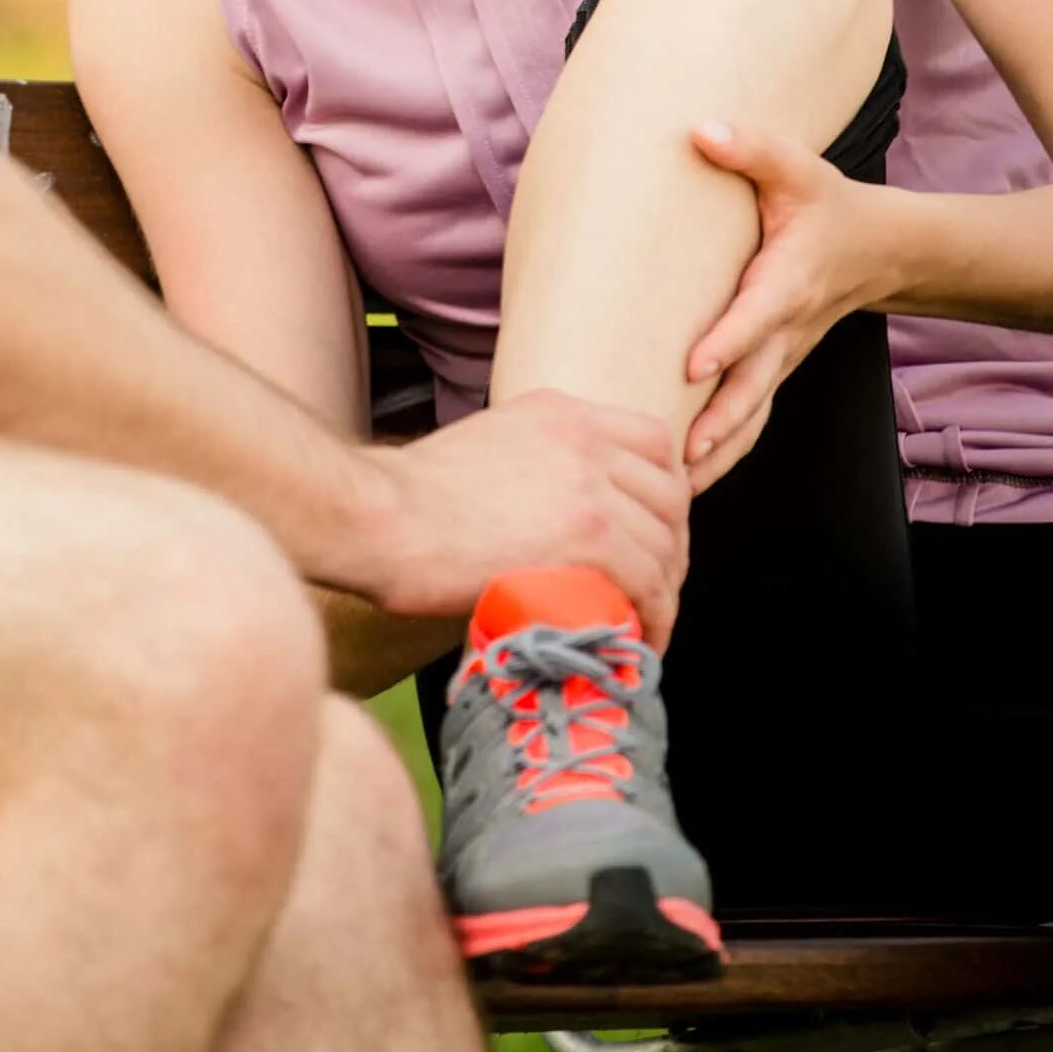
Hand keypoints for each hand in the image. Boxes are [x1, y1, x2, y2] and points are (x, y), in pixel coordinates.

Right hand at [367, 389, 690, 643]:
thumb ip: (526, 464)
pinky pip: (649, 582)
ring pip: (664, 543)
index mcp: (558, 411)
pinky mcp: (589, 535)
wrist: (380, 516)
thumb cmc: (406, 498)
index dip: (664, 492)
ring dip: (665, 590)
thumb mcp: (481, 448)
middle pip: (670, 493)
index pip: (652, 439)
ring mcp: (590, 484)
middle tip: (654, 586)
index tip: (653, 530)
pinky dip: (656, 616)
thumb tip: (542, 514)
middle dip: (672, 546)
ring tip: (645, 624)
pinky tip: (639, 640)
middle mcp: (584, 438)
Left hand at [684, 118, 888, 489]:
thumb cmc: (824, 205)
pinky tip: (684, 483)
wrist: (876, 249)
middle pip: (754, 387)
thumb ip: (752, 148)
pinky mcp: (772, 371)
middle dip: (719, 422)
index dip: (728, 341)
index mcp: (788, 281)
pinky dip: (724, 453)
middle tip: (679, 454)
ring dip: (718, 454)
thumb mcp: (797, 168)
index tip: (693, 367)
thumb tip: (699, 130)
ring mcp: (780, 358)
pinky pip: (750, 420)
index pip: (758, 316)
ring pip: (752, 417)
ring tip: (673, 491)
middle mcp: (786, 330)